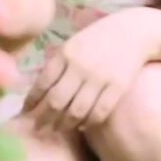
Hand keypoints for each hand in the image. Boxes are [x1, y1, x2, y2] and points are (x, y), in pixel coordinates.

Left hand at [23, 8, 159, 132]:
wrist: (133, 32)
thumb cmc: (98, 38)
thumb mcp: (73, 43)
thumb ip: (57, 64)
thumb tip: (37, 92)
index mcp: (66, 53)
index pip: (43, 83)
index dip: (32, 102)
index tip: (26, 113)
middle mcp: (80, 66)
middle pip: (57, 101)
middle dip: (44, 119)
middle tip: (38, 128)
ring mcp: (100, 77)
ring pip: (76, 111)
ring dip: (64, 124)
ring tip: (57, 129)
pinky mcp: (117, 87)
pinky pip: (99, 113)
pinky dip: (87, 123)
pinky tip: (81, 125)